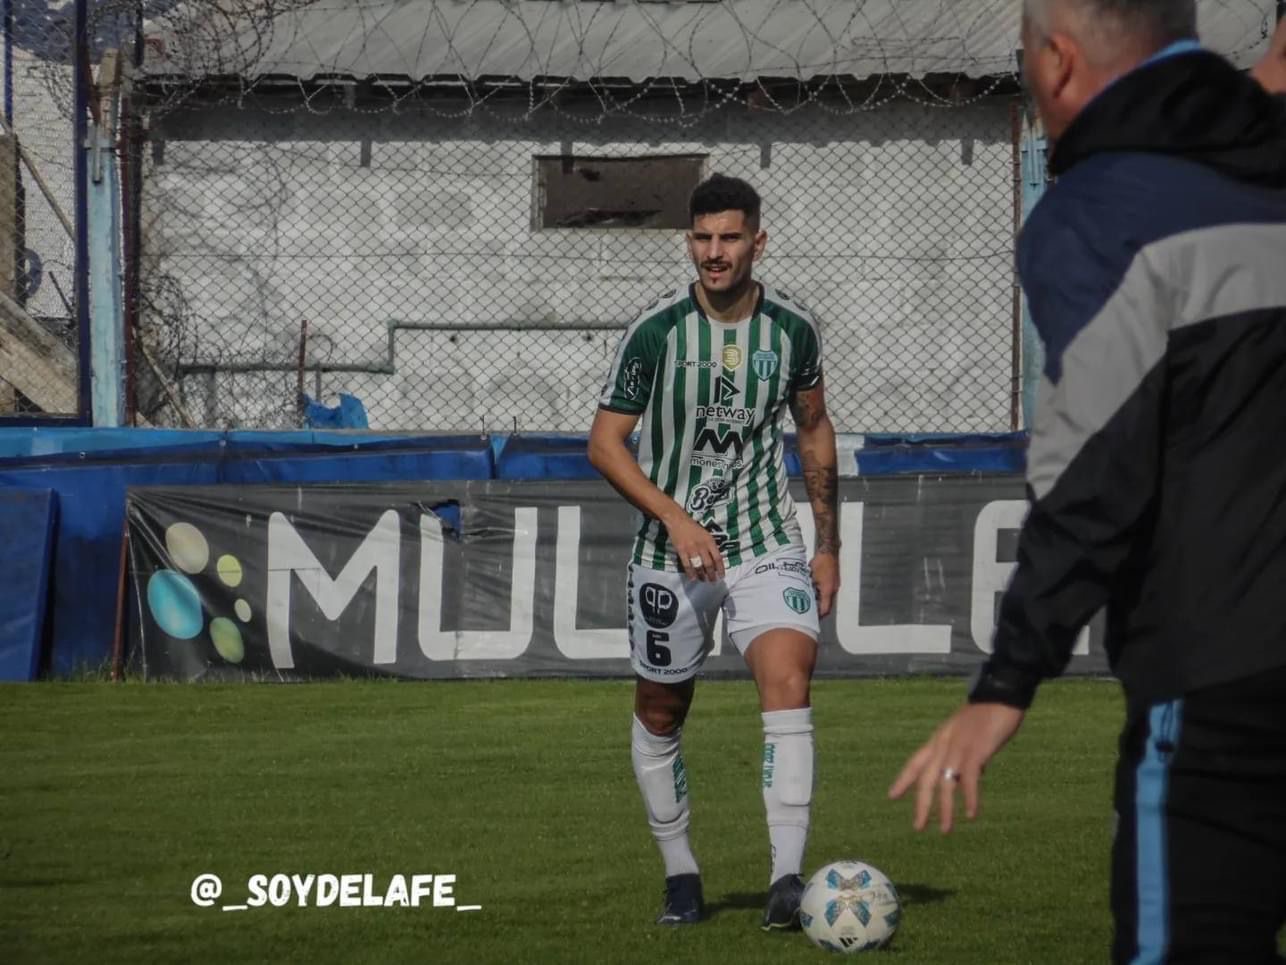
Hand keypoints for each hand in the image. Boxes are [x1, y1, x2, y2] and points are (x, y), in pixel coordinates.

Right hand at [665, 514, 723, 581]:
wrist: (677, 520)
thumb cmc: (692, 527)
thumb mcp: (706, 534)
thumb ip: (710, 546)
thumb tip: (715, 560)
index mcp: (709, 541)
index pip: (717, 558)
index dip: (720, 568)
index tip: (721, 576)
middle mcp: (702, 546)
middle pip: (709, 564)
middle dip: (711, 575)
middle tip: (713, 581)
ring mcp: (691, 549)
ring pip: (698, 566)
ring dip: (702, 575)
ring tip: (703, 580)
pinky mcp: (681, 551)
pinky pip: (687, 565)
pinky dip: (690, 573)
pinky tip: (693, 578)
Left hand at [810, 551, 838, 617]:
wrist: (829, 551)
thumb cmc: (821, 562)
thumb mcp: (811, 576)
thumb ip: (808, 588)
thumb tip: (802, 597)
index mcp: (828, 590)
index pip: (825, 609)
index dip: (818, 616)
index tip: (811, 620)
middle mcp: (833, 590)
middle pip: (826, 605)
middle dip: (818, 610)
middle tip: (808, 613)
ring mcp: (834, 585)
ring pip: (826, 599)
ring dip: (819, 602)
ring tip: (808, 603)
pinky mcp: (832, 581)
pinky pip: (826, 591)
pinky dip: (820, 594)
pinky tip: (812, 592)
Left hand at [888, 702, 1024, 832]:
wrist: (1001, 695)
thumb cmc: (987, 714)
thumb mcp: (968, 734)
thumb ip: (965, 754)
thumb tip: (973, 773)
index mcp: (939, 739)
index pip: (915, 762)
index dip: (903, 780)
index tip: (891, 796)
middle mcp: (943, 744)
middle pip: (925, 779)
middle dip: (921, 804)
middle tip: (918, 827)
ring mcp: (958, 747)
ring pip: (944, 784)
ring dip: (945, 809)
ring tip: (945, 830)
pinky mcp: (976, 750)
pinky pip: (969, 779)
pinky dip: (969, 798)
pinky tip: (971, 814)